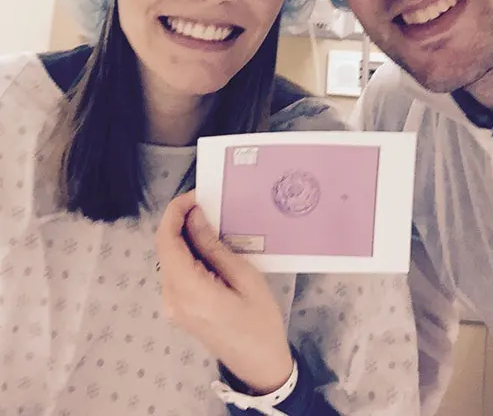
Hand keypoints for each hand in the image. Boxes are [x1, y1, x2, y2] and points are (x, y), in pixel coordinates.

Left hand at [156, 190, 293, 393]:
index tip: (195, 196)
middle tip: (207, 203)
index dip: (174, 213)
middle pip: (165, 249)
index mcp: (189, 292)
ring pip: (169, 259)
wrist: (260, 364)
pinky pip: (176, 272)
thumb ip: (214, 247)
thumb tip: (194, 217)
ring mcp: (173, 306)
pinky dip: (187, 252)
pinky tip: (208, 245)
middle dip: (180, 221)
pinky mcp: (179, 308)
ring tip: (211, 220)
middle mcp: (173, 299)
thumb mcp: (245, 278)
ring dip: (184, 235)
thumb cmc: (260, 321)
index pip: (166, 242)